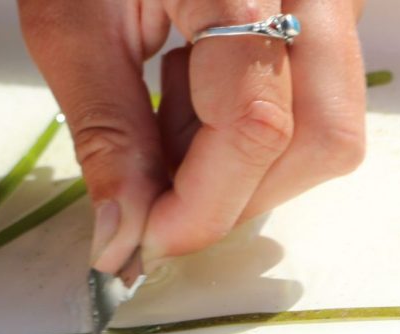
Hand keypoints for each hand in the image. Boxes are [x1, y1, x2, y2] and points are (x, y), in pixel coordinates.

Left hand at [17, 0, 365, 270]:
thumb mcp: (71, 25)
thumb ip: (107, 134)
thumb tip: (123, 237)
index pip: (258, 125)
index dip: (200, 205)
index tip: (140, 243)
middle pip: (321, 136)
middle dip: (230, 192)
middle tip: (146, 197)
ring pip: (328, 126)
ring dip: (239, 164)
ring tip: (159, 124)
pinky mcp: (326, 9)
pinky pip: (315, 97)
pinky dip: (245, 128)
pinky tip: (184, 98)